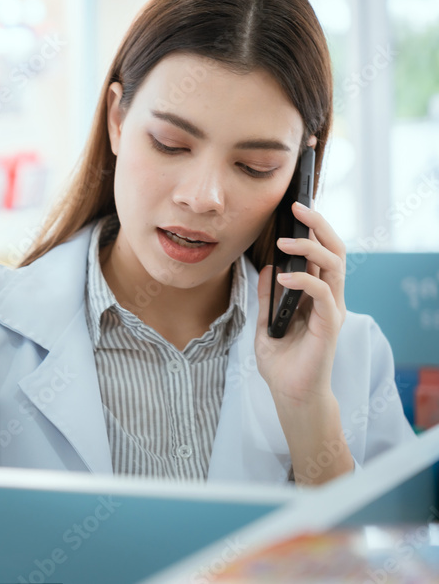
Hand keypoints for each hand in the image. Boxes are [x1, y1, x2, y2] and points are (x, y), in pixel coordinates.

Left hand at [255, 165, 346, 405]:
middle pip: (334, 250)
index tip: (293, 206)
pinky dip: (303, 281)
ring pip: (334, 266)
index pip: (320, 251)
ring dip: (309, 248)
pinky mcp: (329, 326)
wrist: (290, 394)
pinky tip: (283, 277)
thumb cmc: (281, 360)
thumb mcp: (265, 320)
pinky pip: (322, 294)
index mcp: (315, 292)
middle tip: (297, 207)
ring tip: (285, 241)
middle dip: (318, 224)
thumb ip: (267, 294)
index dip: (312, 227)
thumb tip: (266, 266)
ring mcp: (332, 310)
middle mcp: (329, 297)